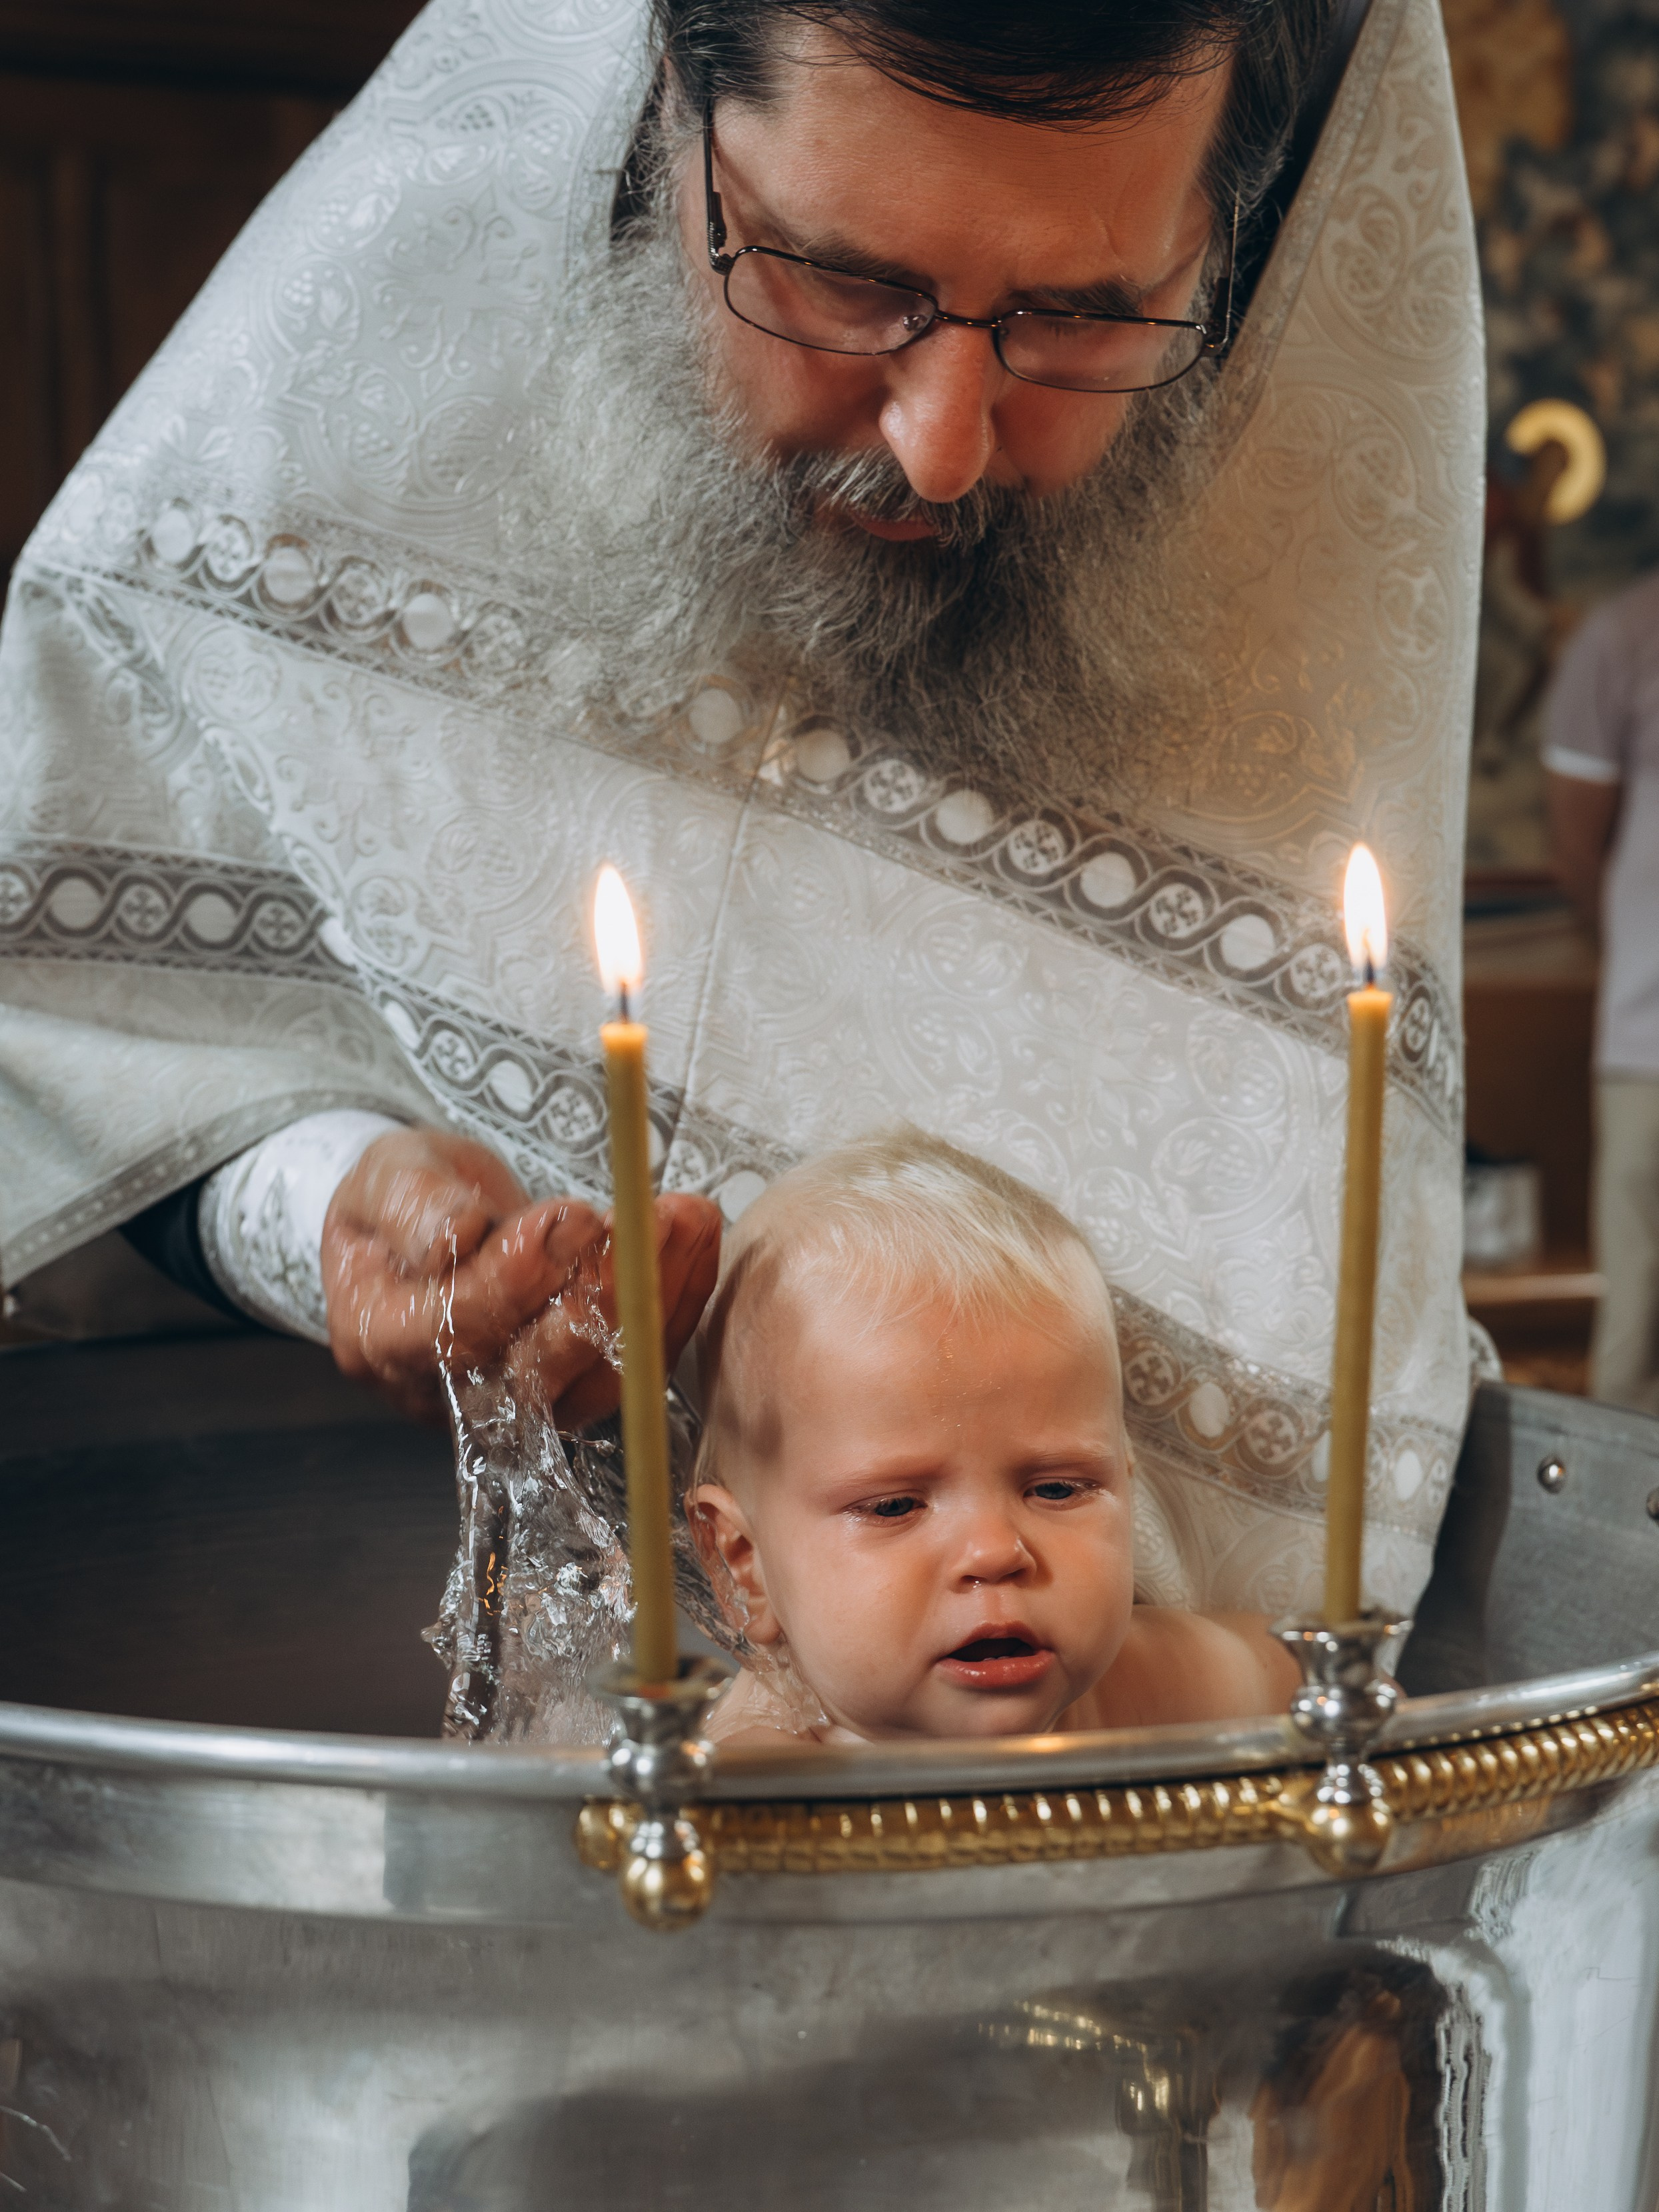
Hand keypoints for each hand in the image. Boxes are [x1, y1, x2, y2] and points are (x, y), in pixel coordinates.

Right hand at [320, 1125, 720, 1421]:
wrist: (430, 1227)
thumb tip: (456, 1233)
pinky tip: (696, 1236)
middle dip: (602, 1293)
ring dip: (654, 1295)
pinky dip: (674, 1298)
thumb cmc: (404, 1200)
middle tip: (649, 1221)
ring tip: (686, 1218)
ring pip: (599, 1374)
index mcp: (383, 1340)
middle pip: (535, 1368)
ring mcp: (521, 1400)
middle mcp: (452, 1392)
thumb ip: (412, 1205)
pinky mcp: (580, 1388)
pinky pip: (637, 1361)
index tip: (573, 1214)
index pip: (454, 1330)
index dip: (517, 1279)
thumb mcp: (387, 1177)